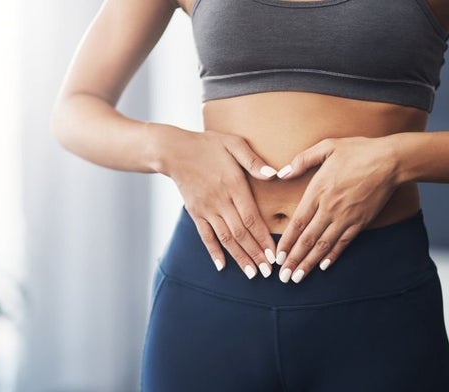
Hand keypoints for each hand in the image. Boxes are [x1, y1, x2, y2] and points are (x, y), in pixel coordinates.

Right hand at [159, 128, 277, 278]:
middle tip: (269, 272)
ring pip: (225, 238)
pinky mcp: (195, 212)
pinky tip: (221, 266)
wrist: (174, 150)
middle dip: (256, 254)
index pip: (251, 217)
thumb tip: (274, 174)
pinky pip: (205, 236)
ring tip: (252, 274)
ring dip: (239, 257)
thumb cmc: (208, 145)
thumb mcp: (234, 144)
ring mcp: (206, 209)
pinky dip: (213, 252)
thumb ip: (254, 161)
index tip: (274, 254)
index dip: (263, 238)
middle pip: (240, 233)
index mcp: (233, 185)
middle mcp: (220, 201)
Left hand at [274, 136, 399, 283]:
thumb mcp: (327, 147)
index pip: (298, 222)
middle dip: (294, 260)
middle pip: (308, 239)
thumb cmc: (358, 150)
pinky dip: (332, 256)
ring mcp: (346, 217)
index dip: (287, 242)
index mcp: (318, 190)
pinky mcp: (361, 222)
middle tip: (283, 277)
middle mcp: (330, 208)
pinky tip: (323, 266)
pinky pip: (343, 243)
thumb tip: (283, 173)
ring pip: (324, 245)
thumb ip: (303, 160)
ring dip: (310, 263)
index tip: (278, 257)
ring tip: (298, 278)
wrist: (391, 161)